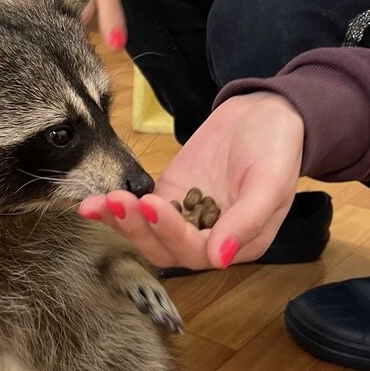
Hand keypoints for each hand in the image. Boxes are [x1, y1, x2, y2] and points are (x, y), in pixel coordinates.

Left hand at [79, 92, 304, 269]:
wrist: (265, 112)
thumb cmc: (277, 147)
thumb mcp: (272, 180)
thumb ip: (248, 220)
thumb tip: (220, 258)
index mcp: (240, 244)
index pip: (198, 252)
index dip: (172, 233)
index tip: (152, 205)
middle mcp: (210, 240)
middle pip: (166, 248)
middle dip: (139, 228)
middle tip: (117, 202)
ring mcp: (185, 219)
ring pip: (148, 234)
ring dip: (123, 222)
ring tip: (100, 202)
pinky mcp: (168, 197)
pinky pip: (139, 211)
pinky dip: (116, 210)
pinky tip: (91, 204)